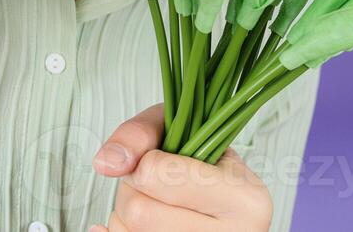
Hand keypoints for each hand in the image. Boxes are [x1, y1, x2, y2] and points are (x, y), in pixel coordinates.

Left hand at [87, 104, 272, 231]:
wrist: (221, 200)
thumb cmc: (202, 162)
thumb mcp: (180, 130)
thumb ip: (140, 134)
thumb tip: (108, 163)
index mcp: (244, 200)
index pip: (155, 175)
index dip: (144, 162)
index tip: (157, 159)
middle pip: (138, 212)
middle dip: (134, 189)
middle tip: (155, 183)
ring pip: (130, 231)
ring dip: (128, 212)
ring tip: (156, 202)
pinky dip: (119, 229)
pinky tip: (137, 223)